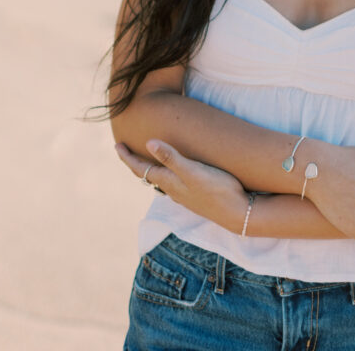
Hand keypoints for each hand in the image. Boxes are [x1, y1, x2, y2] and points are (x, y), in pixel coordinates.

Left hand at [115, 140, 248, 233]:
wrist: (238, 213)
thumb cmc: (217, 188)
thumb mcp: (193, 170)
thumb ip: (171, 157)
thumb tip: (147, 142)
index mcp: (169, 181)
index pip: (140, 168)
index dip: (127, 157)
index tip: (116, 144)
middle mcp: (173, 189)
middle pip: (147, 174)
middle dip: (135, 162)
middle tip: (125, 149)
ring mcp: (184, 194)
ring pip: (160, 180)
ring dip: (150, 168)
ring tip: (146, 158)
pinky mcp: (195, 195)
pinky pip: (172, 183)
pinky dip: (165, 173)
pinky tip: (173, 172)